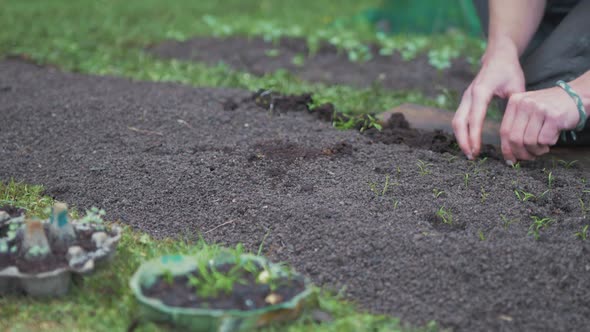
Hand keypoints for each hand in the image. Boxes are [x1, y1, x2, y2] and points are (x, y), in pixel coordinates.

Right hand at [453, 42, 524, 158]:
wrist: (498, 56)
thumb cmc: (509, 70)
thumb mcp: (517, 86)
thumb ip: (515, 106)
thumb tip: (517, 127)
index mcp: (481, 91)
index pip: (474, 118)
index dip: (474, 136)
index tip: (477, 150)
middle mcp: (469, 95)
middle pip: (459, 122)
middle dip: (463, 141)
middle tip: (471, 156)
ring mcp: (465, 98)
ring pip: (456, 121)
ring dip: (460, 138)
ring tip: (469, 152)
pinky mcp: (465, 101)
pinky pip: (459, 119)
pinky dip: (462, 132)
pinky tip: (469, 142)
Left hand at [500, 86, 580, 163]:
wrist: (575, 96)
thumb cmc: (548, 108)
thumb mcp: (527, 110)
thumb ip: (516, 126)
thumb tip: (508, 153)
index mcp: (514, 101)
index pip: (504, 131)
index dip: (506, 149)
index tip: (510, 160)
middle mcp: (525, 103)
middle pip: (515, 139)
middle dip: (521, 153)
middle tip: (530, 156)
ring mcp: (539, 109)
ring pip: (529, 142)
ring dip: (536, 150)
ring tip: (543, 147)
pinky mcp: (554, 116)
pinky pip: (544, 140)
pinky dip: (548, 144)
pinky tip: (552, 138)